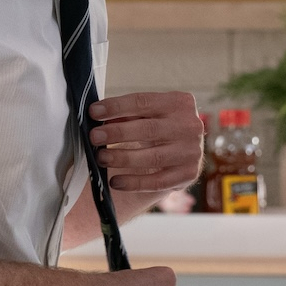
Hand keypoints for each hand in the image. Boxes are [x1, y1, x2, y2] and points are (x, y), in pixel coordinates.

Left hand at [88, 91, 202, 193]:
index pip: (144, 102)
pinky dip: (134, 183)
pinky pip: (158, 181)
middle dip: (118, 133)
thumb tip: (99, 118)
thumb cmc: (157, 129)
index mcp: (179, 103)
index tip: (93, 112)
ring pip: (154, 157)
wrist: (182, 153)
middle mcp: (190, 125)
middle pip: (150, 129)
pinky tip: (115, 181)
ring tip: (101, 158)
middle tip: (95, 137)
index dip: (117, 106)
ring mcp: (192, 151)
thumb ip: (127, 115)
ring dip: (123, 158)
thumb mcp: (147, 115)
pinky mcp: (188, 173)